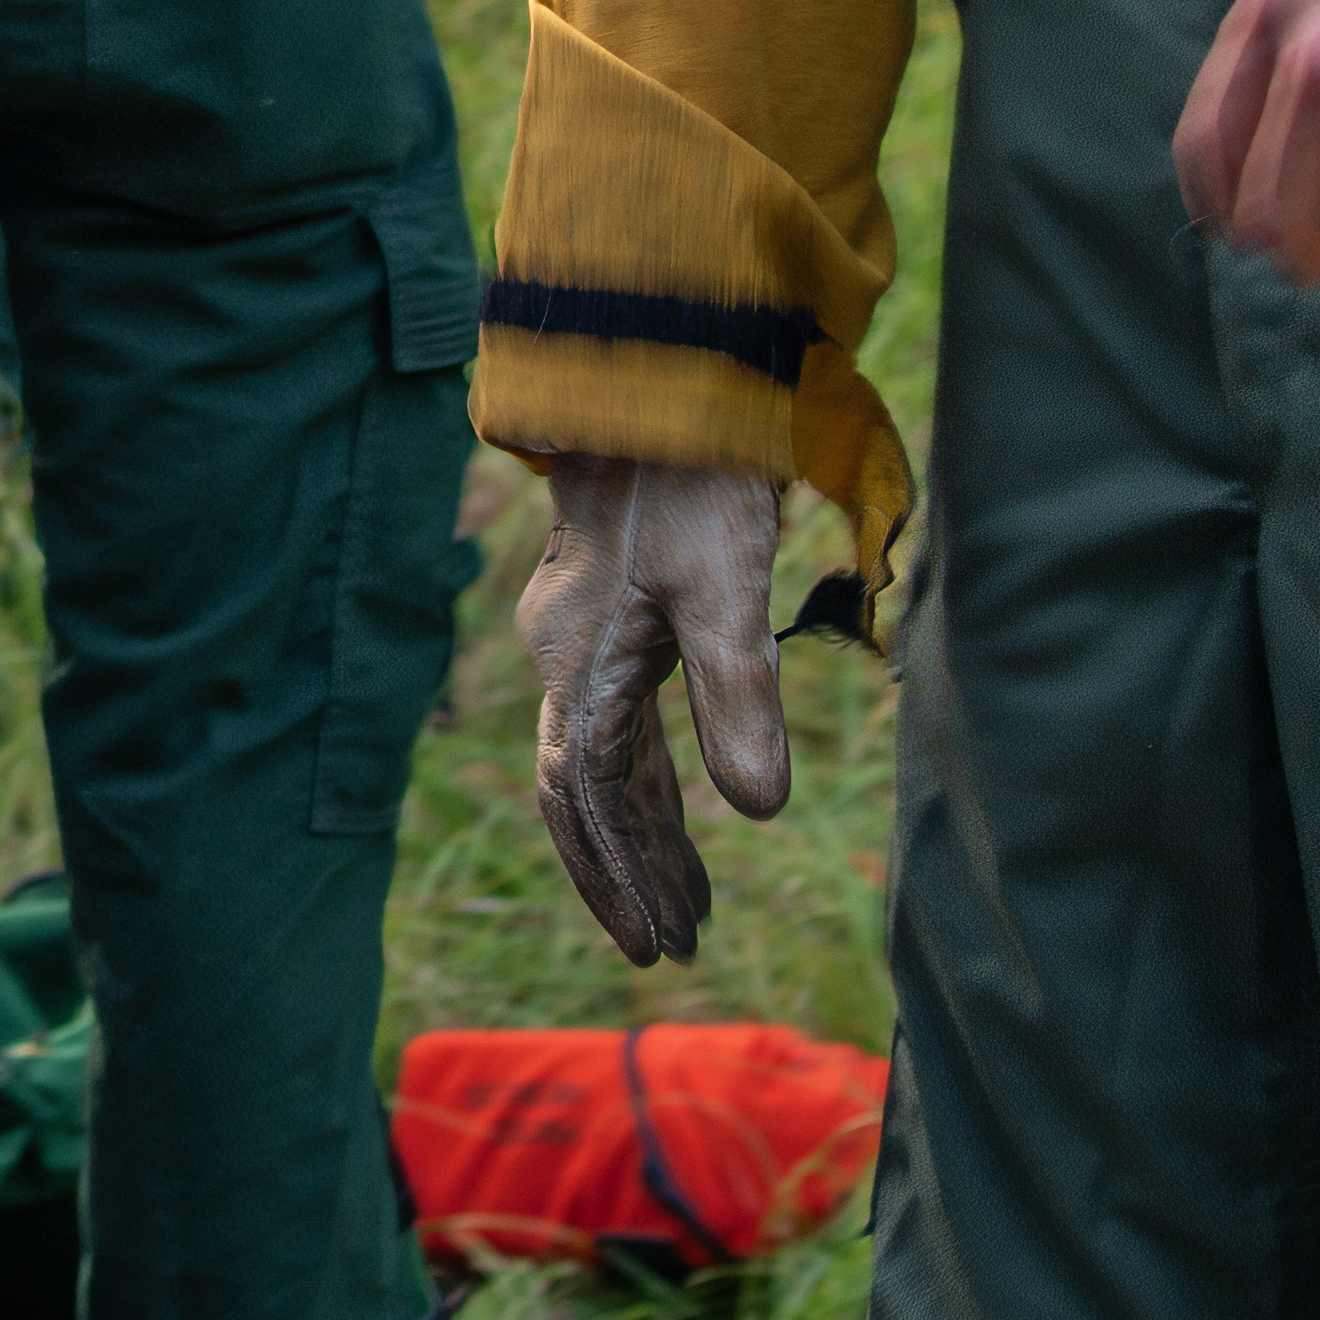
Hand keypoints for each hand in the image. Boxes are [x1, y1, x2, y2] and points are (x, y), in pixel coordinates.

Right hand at [519, 456, 791, 966]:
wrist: (659, 375)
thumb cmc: (691, 478)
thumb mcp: (724, 586)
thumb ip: (738, 697)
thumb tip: (756, 812)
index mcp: (577, 659)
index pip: (582, 796)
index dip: (616, 874)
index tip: (656, 943)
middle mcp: (564, 652)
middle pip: (584, 790)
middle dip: (630, 868)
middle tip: (677, 943)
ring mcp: (583, 631)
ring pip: (602, 757)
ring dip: (644, 830)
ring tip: (691, 900)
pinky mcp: (613, 611)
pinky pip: (618, 720)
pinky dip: (649, 776)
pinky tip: (685, 803)